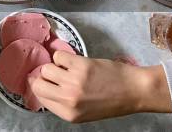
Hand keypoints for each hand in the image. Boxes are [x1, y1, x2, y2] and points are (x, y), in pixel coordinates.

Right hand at [31, 52, 171, 122]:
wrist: (134, 90)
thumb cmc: (111, 101)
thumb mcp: (83, 112)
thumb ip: (63, 103)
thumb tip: (44, 86)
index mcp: (68, 114)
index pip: (39, 97)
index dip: (42, 86)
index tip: (47, 81)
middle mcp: (68, 100)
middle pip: (38, 82)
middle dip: (45, 76)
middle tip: (56, 74)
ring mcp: (73, 82)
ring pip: (47, 67)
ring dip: (56, 66)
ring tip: (70, 69)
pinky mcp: (80, 65)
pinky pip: (59, 56)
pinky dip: (65, 57)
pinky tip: (76, 63)